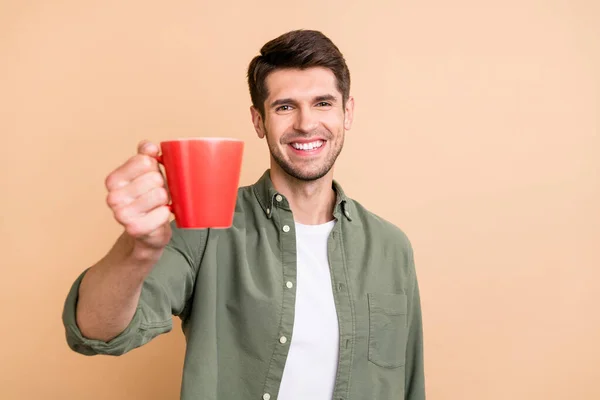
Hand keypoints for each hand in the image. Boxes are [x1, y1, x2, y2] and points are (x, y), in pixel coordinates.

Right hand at [105, 140, 171, 254]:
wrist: (149, 231)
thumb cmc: (149, 198)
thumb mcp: (146, 173)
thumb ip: (146, 155)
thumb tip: (149, 147)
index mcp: (113, 180)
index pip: (144, 161)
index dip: (155, 169)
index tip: (151, 179)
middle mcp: (113, 197)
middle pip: (154, 178)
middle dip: (162, 186)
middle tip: (156, 196)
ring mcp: (121, 214)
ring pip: (160, 194)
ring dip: (164, 200)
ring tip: (157, 206)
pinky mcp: (135, 229)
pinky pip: (163, 213)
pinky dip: (166, 214)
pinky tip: (159, 216)